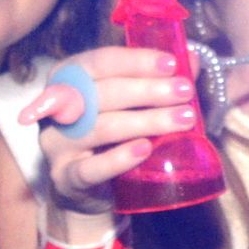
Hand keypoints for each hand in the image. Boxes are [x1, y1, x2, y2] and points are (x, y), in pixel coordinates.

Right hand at [20, 47, 199, 217]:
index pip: (101, 62)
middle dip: (148, 90)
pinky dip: (119, 158)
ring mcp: (57, 144)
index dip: (136, 61)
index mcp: (69, 77)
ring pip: (102, 128)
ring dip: (147, 121)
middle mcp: (58, 108)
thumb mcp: (132, 103)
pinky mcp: (65, 177)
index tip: (172, 64)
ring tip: (183, 120)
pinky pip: (91, 168)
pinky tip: (146, 149)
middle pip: (103, 93)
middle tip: (185, 91)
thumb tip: (191, 60)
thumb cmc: (113, 135)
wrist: (90, 188)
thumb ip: (157, 81)